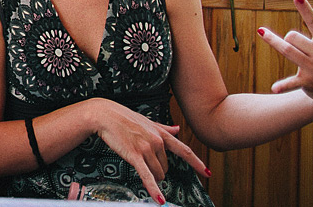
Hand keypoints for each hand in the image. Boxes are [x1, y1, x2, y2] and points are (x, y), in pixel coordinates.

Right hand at [92, 98, 208, 204]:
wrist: (105, 115)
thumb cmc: (124, 118)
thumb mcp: (147, 121)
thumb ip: (164, 128)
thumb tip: (177, 128)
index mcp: (161, 134)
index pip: (185, 151)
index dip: (197, 163)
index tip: (207, 173)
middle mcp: (157, 141)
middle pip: (166, 167)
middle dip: (160, 170)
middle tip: (149, 166)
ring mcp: (146, 148)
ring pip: (158, 173)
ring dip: (153, 177)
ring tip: (143, 168)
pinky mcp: (135, 155)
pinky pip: (147, 176)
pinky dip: (153, 189)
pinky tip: (158, 198)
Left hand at [258, 0, 312, 112]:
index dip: (306, 10)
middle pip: (294, 37)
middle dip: (290, 37)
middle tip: (296, 44)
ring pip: (288, 50)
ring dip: (273, 41)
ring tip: (261, 32)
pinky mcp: (307, 83)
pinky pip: (292, 82)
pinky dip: (284, 86)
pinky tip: (275, 88)